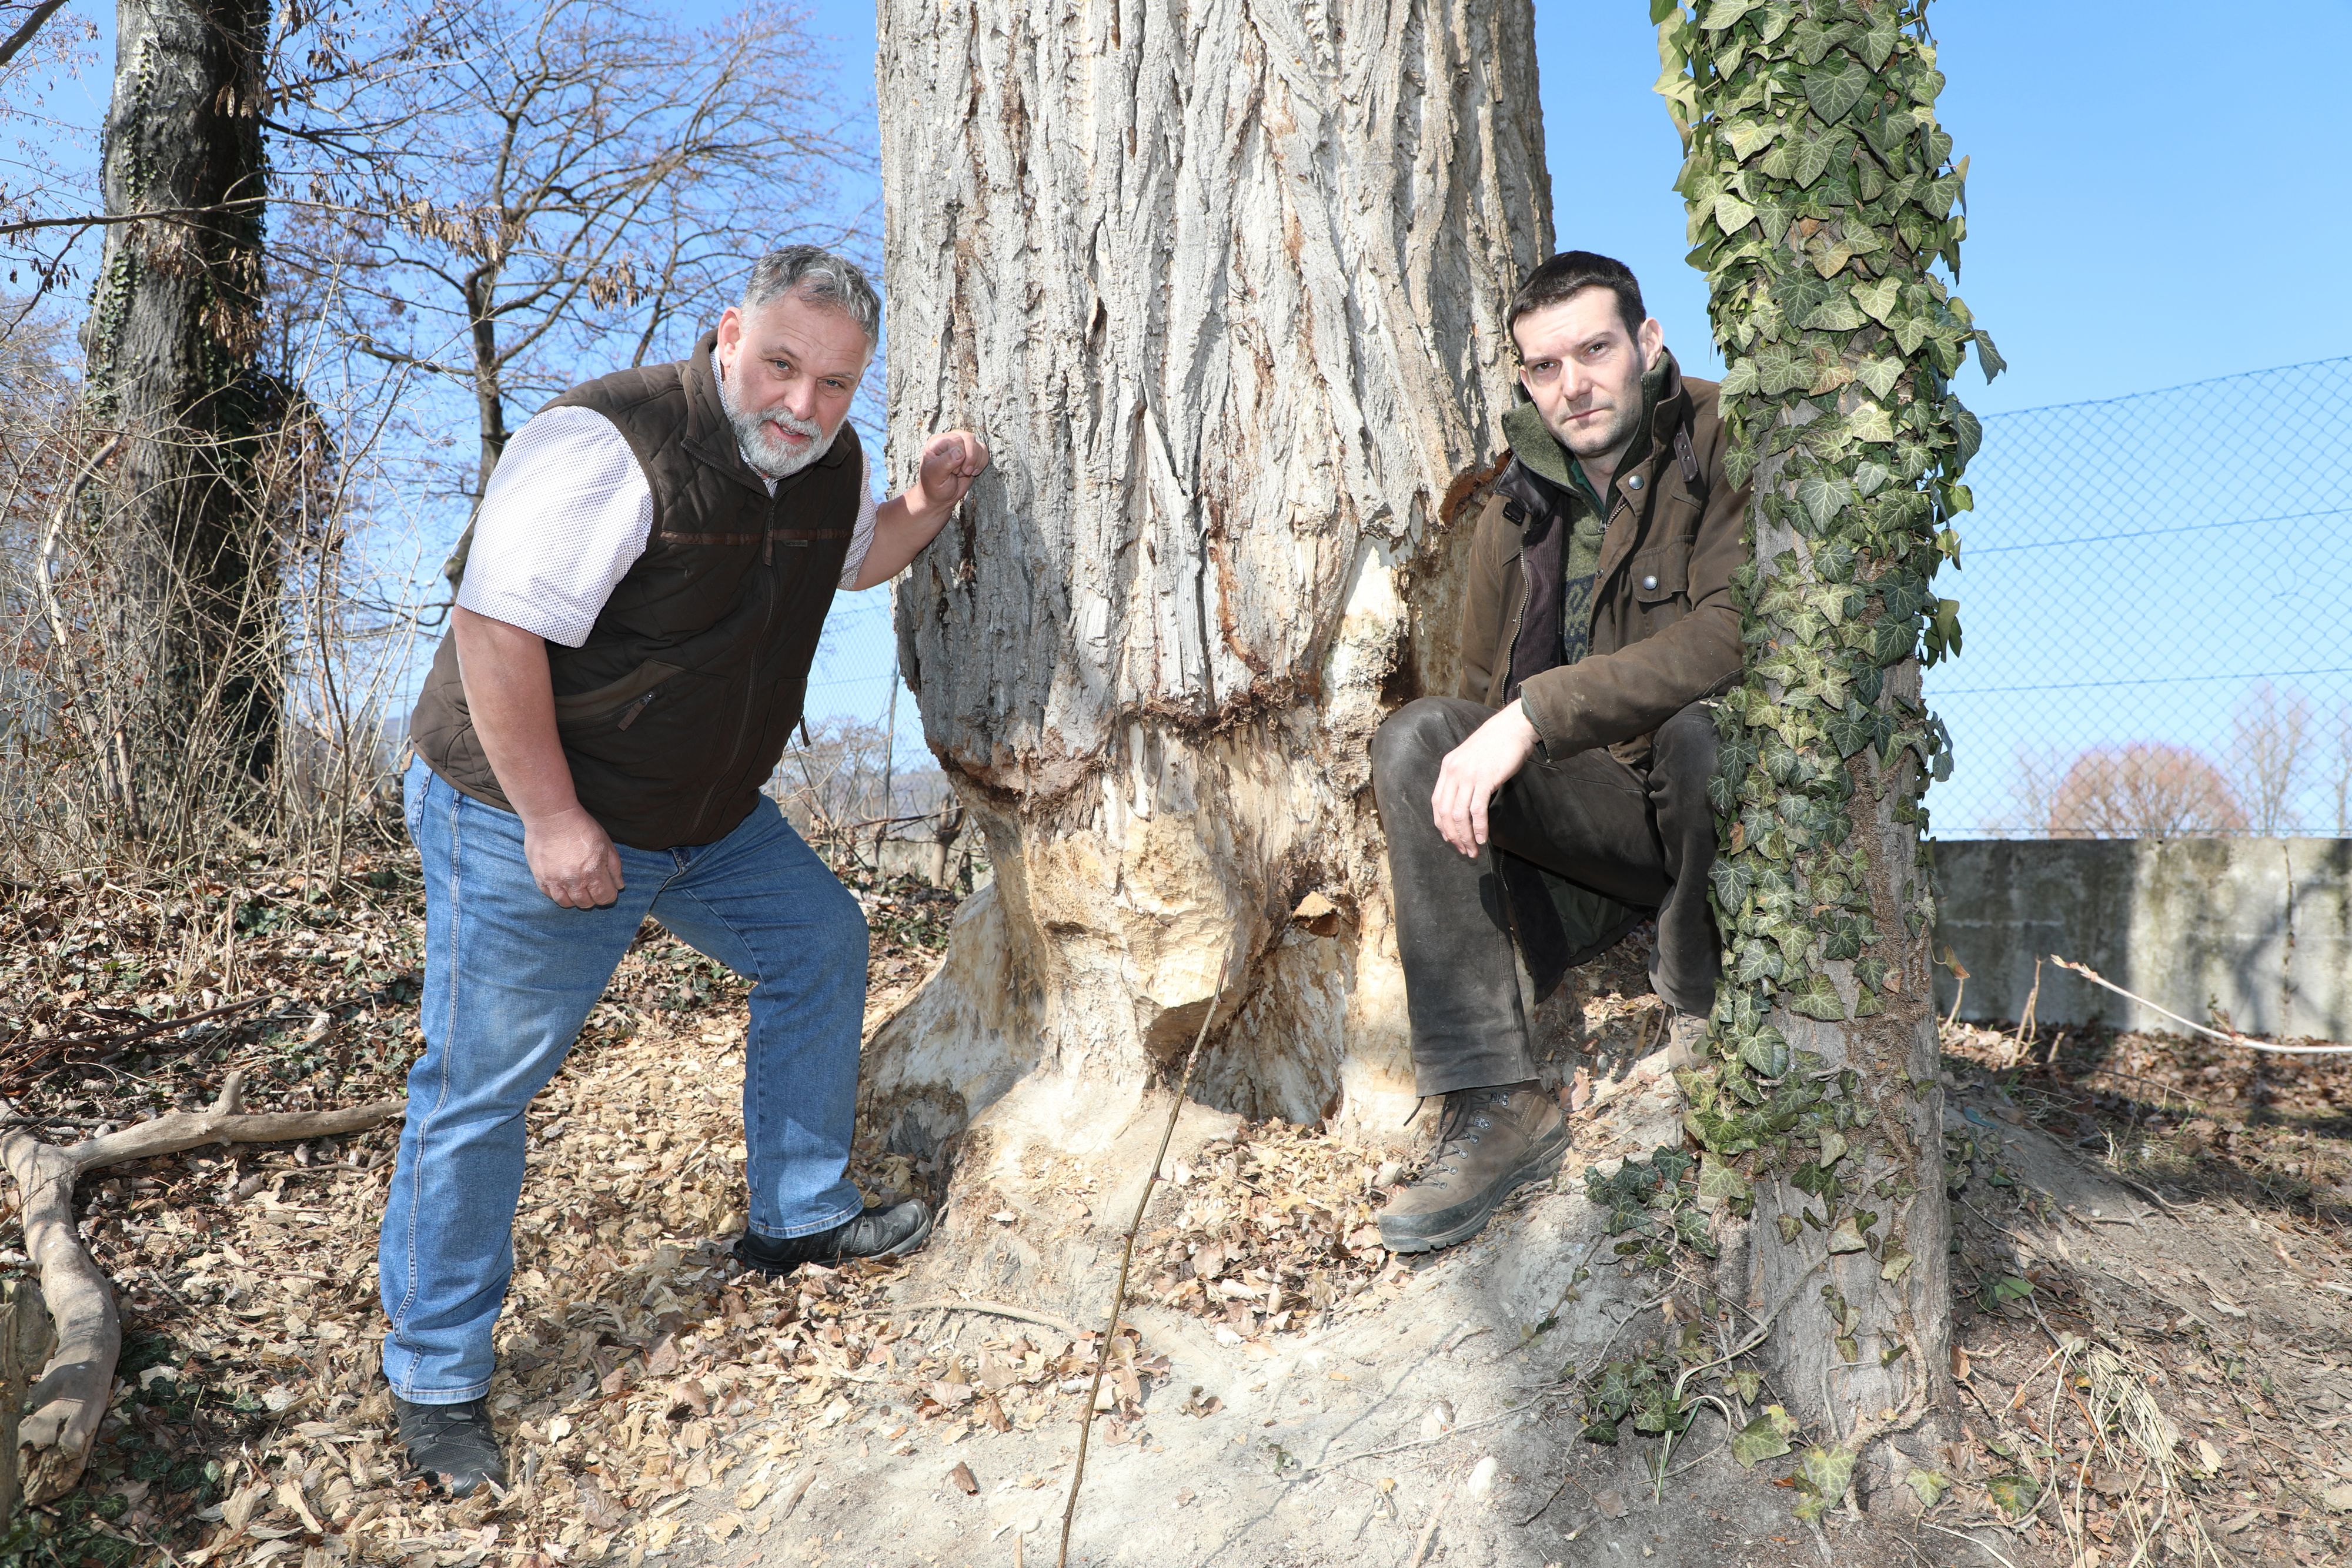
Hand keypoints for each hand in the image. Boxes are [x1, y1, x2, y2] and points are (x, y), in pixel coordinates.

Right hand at [523, 805, 625, 908]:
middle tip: (592, 886)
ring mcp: (555, 880)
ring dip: (575, 898)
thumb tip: (619, 886)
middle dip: (593, 897)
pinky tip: (562, 883)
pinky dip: (558, 893)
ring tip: (577, 886)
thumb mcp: (606, 845)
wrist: (552, 817)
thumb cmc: (581, 828)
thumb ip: (614, 868)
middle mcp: (574, 880)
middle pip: (586, 903)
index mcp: (593, 872)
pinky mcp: (540, 877)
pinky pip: (550, 895)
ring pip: (567, 903)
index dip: (609, 895)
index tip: (607, 888)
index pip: (605, 898)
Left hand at [906, 430, 989, 520]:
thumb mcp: (935, 475)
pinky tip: (972, 472)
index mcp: (938, 442)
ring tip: (964, 472)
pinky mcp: (972, 453)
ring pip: (978, 445)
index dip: (960, 456)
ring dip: (975, 463)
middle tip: (963, 472)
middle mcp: (950, 440)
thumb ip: (945, 462)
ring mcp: (962, 446)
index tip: (953, 471)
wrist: (941, 496)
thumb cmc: (934, 485)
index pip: (956, 440)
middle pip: (969, 439)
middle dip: (970, 459)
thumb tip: (959, 452)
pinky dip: (981, 464)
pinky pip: (984, 451)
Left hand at [1431, 701, 1539, 856]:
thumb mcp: (1470, 759)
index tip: (1451, 839)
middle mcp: (1453, 772)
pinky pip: (1477, 810)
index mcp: (1447, 767)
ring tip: (1473, 851)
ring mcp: (1468, 775)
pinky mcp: (1485, 779)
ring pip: (1460, 815)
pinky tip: (1482, 839)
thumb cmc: (1496, 744)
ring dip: (1466, 837)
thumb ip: (1463, 777)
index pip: (1437, 803)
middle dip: (1453, 836)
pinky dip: (1479, 828)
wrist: (1513, 728)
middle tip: (1463, 851)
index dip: (1442, 825)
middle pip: (1446, 813)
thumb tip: (1464, 802)